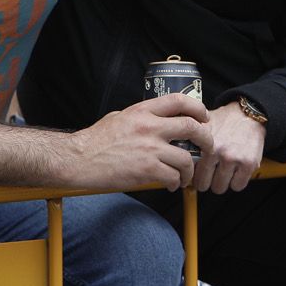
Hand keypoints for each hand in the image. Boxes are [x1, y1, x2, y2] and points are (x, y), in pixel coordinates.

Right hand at [61, 95, 211, 191]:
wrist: (79, 160)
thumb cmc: (95, 141)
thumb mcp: (118, 117)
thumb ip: (139, 118)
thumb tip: (155, 120)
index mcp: (142, 111)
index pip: (179, 101)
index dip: (198, 109)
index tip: (204, 118)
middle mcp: (149, 127)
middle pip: (192, 128)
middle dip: (206, 140)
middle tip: (206, 148)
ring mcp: (149, 149)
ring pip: (187, 159)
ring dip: (190, 170)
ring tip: (184, 176)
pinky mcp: (147, 170)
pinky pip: (174, 177)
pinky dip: (175, 183)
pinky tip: (170, 184)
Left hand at [192, 102, 265, 193]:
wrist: (247, 114)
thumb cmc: (222, 120)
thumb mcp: (200, 126)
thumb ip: (187, 139)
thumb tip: (173, 155)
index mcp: (203, 143)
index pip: (188, 171)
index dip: (189, 175)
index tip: (191, 174)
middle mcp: (217, 151)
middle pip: (203, 185)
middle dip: (204, 182)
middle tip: (207, 175)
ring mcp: (234, 158)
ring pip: (219, 188)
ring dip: (219, 183)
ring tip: (220, 173)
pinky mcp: (249, 164)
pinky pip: (238, 186)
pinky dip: (235, 183)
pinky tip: (233, 173)